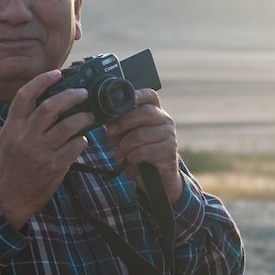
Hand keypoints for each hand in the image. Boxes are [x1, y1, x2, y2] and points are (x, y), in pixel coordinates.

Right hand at [0, 70, 94, 228]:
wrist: (9, 198)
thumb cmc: (9, 168)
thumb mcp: (5, 141)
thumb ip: (19, 122)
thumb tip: (40, 102)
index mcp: (12, 127)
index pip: (25, 96)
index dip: (42, 81)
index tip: (57, 73)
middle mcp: (25, 137)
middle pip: (51, 107)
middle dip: (71, 95)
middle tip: (83, 93)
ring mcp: (40, 152)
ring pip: (68, 126)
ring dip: (83, 118)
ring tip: (89, 117)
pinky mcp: (54, 166)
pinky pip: (75, 147)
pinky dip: (82, 141)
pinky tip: (82, 140)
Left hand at [104, 89, 183, 203]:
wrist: (154, 179)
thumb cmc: (138, 153)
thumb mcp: (123, 137)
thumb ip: (117, 125)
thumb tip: (105, 117)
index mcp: (155, 112)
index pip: (150, 96)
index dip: (138, 95)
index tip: (126, 100)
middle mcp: (165, 120)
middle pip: (146, 112)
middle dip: (124, 122)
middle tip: (111, 131)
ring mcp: (169, 135)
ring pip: (141, 134)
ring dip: (127, 145)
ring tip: (126, 151)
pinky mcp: (169, 151)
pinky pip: (144, 151)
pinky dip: (133, 157)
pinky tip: (134, 160)